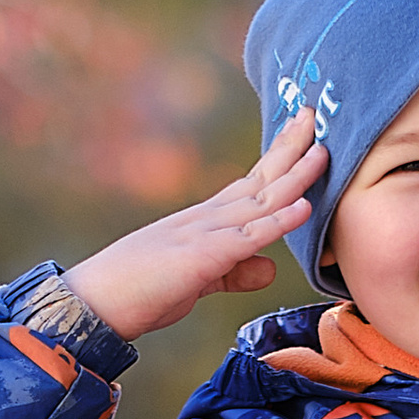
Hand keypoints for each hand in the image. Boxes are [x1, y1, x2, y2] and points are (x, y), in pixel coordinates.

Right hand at [66, 108, 327, 342]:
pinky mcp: (201, 259)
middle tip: (315, 115)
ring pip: (258, 201)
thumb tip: (269, 268)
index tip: (303, 133)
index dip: (280, 159)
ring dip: (293, 177)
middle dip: (290, 148)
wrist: (95, 303)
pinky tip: (303, 208)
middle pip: (258, 178)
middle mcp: (208, 219)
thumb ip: (235, 272)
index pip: (251, 183)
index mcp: (206, 221)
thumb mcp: (199, 280)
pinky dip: (277, 222)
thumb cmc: (141, 291)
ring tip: (323, 151)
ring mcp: (204, 234)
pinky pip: (246, 238)